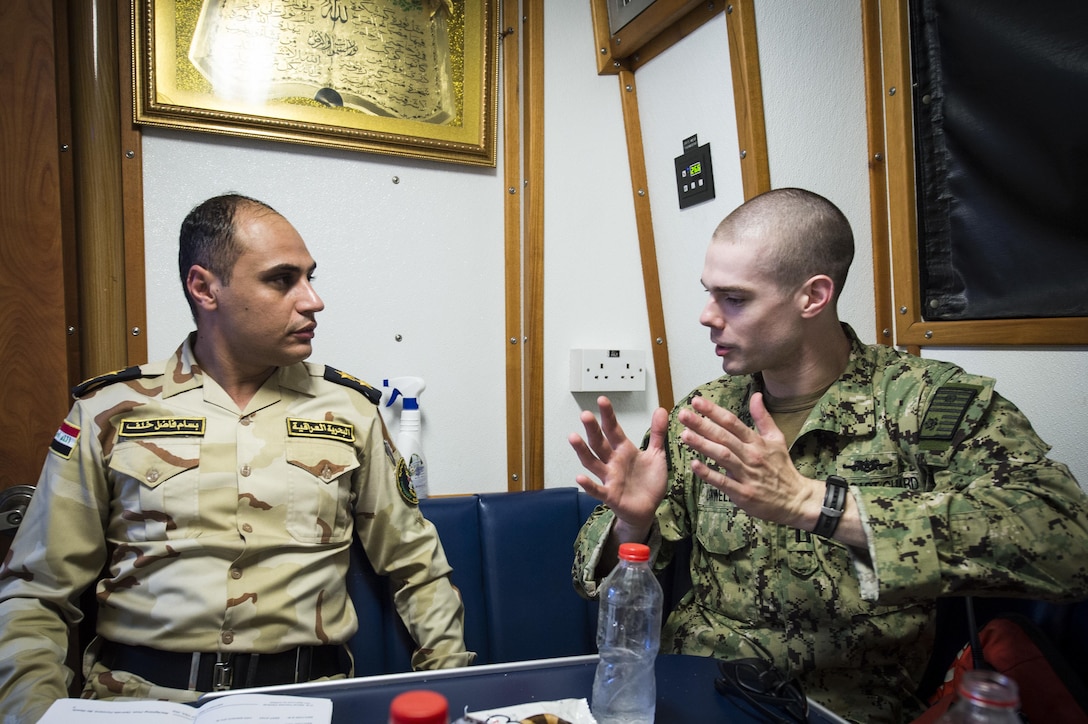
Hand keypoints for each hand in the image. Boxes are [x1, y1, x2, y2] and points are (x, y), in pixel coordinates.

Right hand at [569, 396, 668, 534]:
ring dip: (582, 450)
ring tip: (573, 437)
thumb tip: (662, 409)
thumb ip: (658, 433)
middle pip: (599, 442)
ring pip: (592, 462)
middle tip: (585, 414)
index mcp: (624, 450)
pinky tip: (579, 478)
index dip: (608, 416)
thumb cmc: (649, 482)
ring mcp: (610, 478)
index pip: (613, 429)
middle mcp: (613, 462)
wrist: (649, 510)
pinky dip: (589, 485)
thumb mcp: (657, 455)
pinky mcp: (611, 495)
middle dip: (592, 428)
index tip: (602, 400)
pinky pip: (598, 490)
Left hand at [677, 392, 821, 528]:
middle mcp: (751, 455)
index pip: (732, 422)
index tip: (696, 401)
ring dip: (702, 445)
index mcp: (757, 442)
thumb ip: (763, 417)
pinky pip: (723, 482)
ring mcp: (747, 474)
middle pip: (723, 436)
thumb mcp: (777, 439)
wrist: (796, 499)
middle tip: (683, 415)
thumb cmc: (782, 468)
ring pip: (722, 456)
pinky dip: (709, 474)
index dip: (713, 411)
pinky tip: (694, 465)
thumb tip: (756, 395)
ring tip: (684, 435)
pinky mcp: (743, 493)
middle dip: (702, 424)